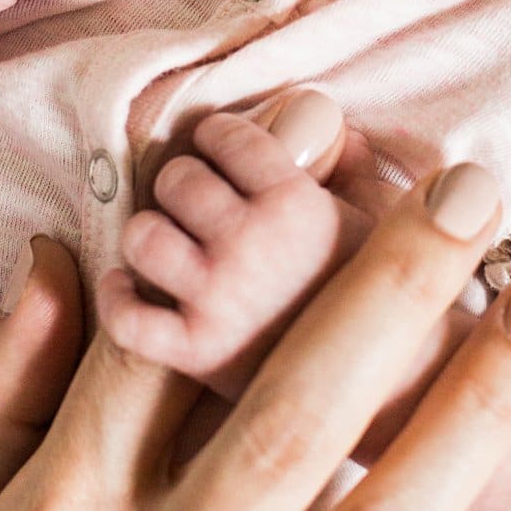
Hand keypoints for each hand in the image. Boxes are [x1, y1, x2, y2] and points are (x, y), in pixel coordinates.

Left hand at [100, 89, 374, 393]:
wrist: (393, 384)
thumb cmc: (382, 289)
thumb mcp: (382, 216)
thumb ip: (355, 165)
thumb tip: (333, 126)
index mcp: (298, 201)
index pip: (230, 138)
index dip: (218, 136)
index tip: (217, 146)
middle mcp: (253, 244)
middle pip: (178, 180)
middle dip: (183, 181)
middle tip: (194, 199)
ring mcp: (221, 300)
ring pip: (145, 237)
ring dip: (148, 232)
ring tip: (165, 238)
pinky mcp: (198, 353)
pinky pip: (128, 318)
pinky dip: (118, 299)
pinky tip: (127, 286)